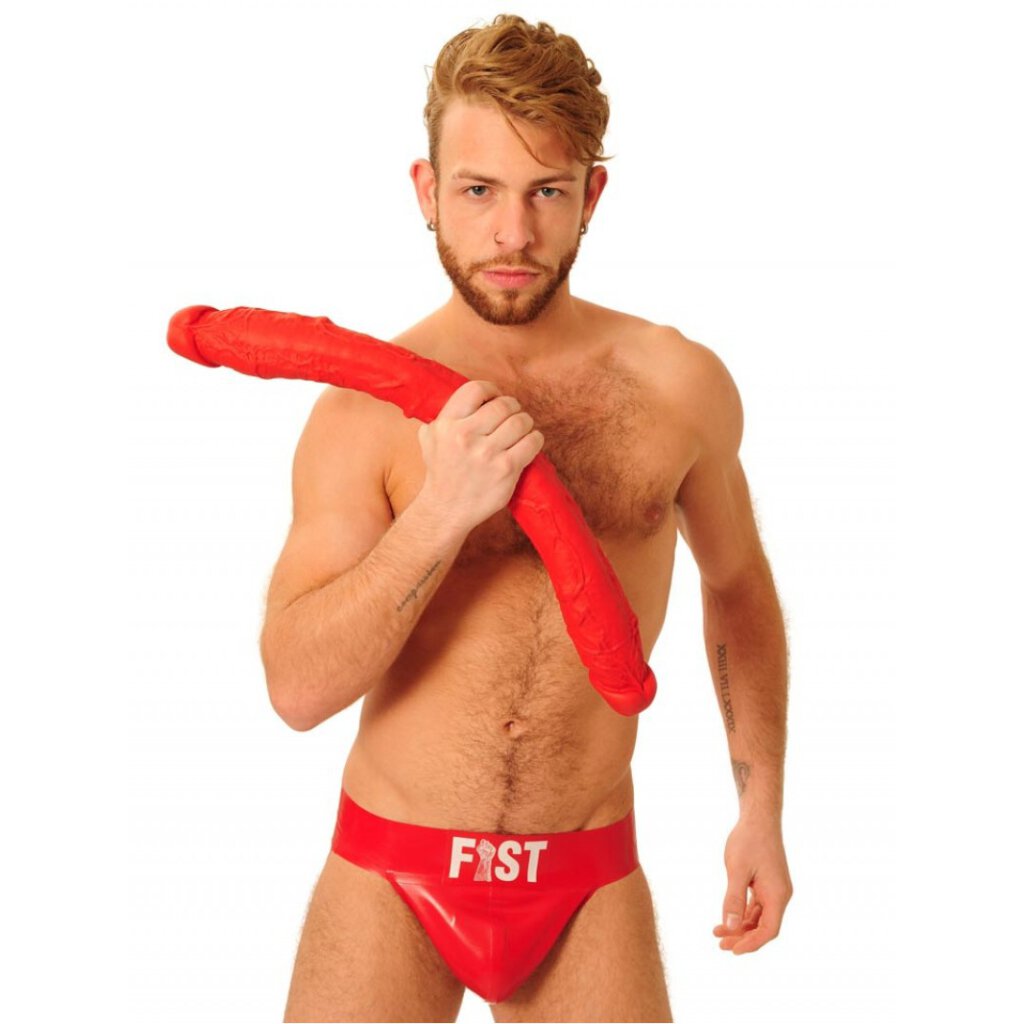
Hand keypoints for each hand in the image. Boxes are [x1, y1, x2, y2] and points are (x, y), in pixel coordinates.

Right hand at [417, 379, 544, 533]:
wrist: (446, 509)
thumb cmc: (441, 471)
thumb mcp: (430, 438)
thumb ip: (444, 415)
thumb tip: (467, 397)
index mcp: (447, 425)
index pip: (475, 389)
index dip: (491, 390)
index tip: (495, 398)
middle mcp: (465, 436)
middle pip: (503, 405)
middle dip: (512, 407)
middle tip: (512, 415)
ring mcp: (487, 453)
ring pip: (521, 421)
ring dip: (526, 422)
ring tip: (522, 429)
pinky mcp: (506, 469)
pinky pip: (532, 442)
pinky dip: (535, 439)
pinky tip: (529, 442)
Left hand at [713, 816, 792, 953]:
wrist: (758, 817)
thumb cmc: (748, 840)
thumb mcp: (737, 870)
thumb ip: (733, 899)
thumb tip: (730, 927)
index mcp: (778, 895)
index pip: (769, 930)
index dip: (752, 943)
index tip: (733, 950)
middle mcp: (779, 895)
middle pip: (763, 927)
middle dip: (742, 937)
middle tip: (719, 944)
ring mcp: (774, 889)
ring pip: (759, 917)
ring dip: (740, 926)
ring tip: (717, 932)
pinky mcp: (767, 883)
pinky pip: (756, 906)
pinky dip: (743, 913)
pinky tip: (727, 917)